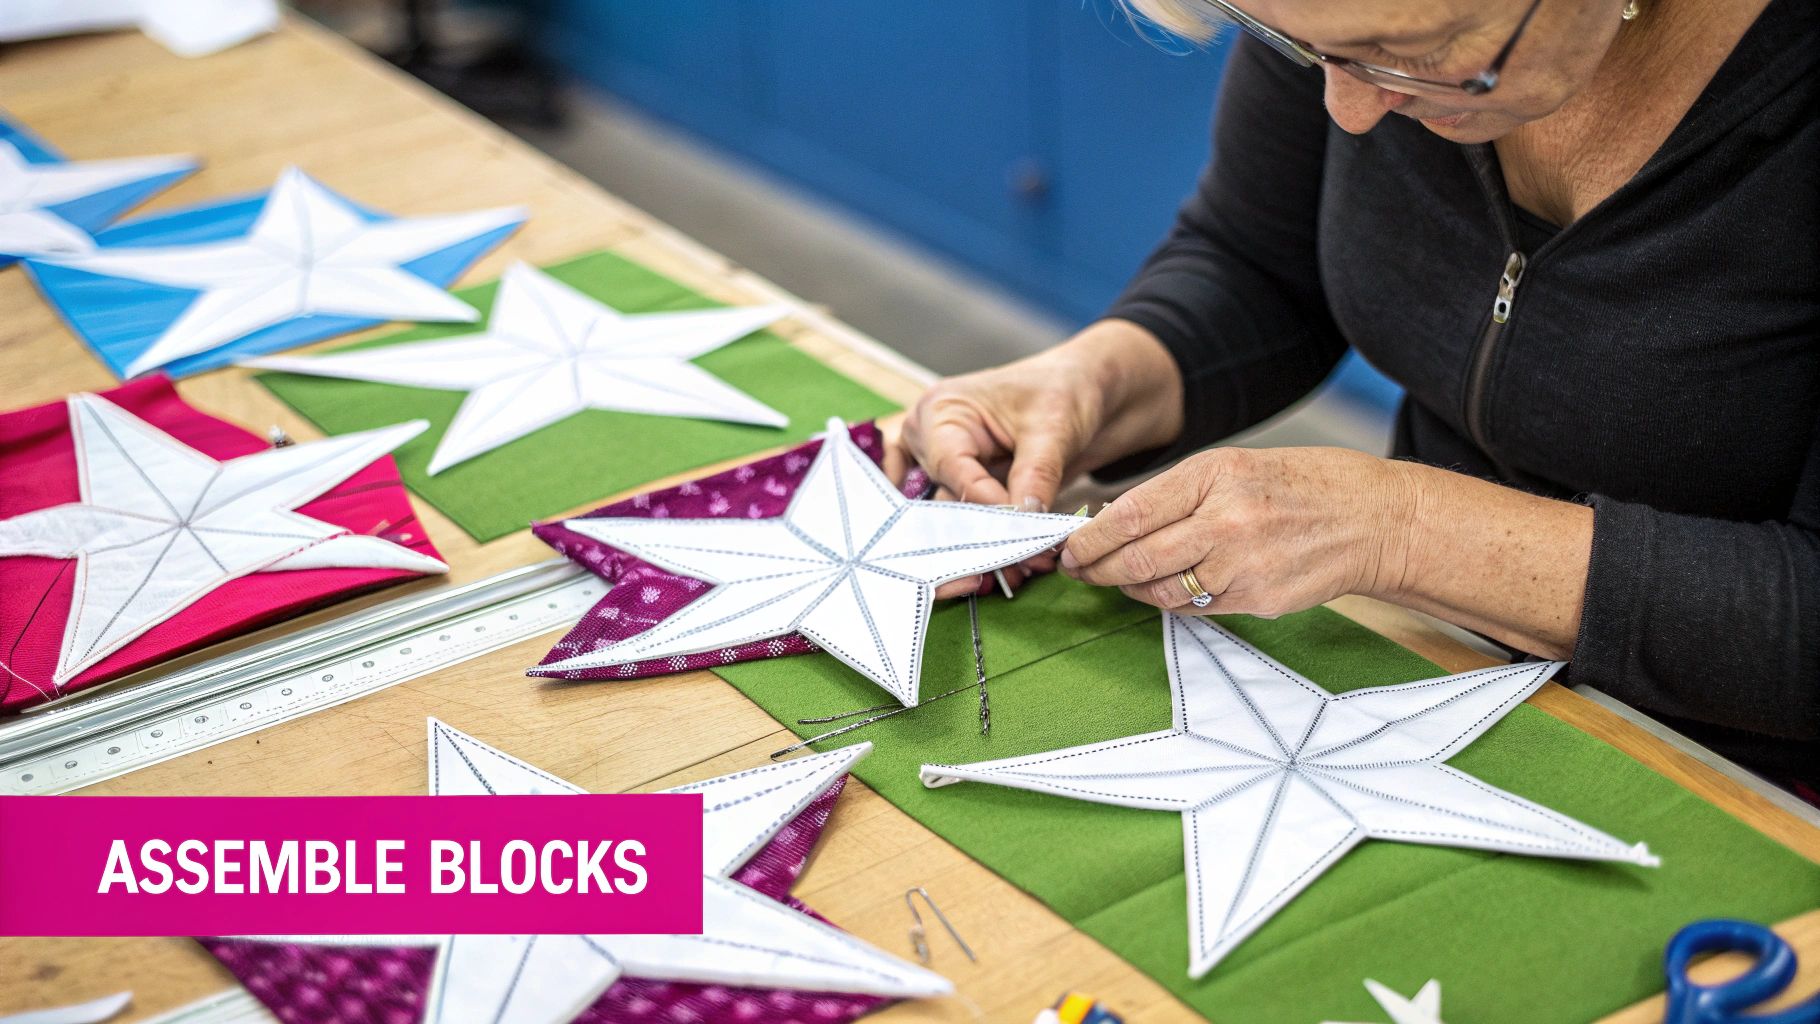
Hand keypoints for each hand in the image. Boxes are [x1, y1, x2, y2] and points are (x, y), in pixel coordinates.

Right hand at [902, 320, 1185, 596]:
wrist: (1093, 394)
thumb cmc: (1067, 388)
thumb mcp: (1054, 427)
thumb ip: (1036, 472)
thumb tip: (1024, 518)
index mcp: (940, 412)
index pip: (951, 468)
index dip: (984, 503)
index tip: (1020, 532)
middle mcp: (934, 444)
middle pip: (942, 501)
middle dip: (978, 536)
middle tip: (1016, 565)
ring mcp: (951, 471)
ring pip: (955, 523)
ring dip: (988, 549)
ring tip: (1025, 568)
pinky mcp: (972, 493)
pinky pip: (973, 528)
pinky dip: (995, 547)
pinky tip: (1020, 566)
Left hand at [1059, 446, 1416, 617]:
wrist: (1374, 519)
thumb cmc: (1299, 485)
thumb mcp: (1233, 467)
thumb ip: (1175, 494)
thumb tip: (1110, 520)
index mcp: (1214, 476)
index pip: (1130, 515)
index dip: (1089, 539)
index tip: (1068, 548)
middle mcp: (1226, 521)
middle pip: (1138, 559)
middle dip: (1097, 570)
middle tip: (1078, 572)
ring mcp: (1243, 565)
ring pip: (1162, 591)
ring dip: (1131, 589)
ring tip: (1119, 580)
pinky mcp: (1258, 600)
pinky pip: (1197, 608)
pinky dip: (1172, 601)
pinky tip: (1167, 589)